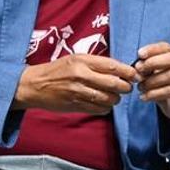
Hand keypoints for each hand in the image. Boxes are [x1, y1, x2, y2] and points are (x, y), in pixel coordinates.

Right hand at [14, 54, 137, 114]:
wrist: (34, 85)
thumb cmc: (57, 70)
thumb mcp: (76, 59)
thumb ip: (97, 63)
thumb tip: (121, 69)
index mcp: (83, 61)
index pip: (113, 66)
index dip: (128, 72)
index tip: (135, 75)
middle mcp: (81, 75)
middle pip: (114, 84)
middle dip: (126, 87)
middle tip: (127, 87)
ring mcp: (78, 92)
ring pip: (108, 98)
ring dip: (116, 99)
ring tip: (115, 96)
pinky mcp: (75, 105)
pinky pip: (99, 109)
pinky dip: (106, 108)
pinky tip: (103, 104)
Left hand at [134, 42, 169, 120]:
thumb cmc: (160, 83)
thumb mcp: (152, 73)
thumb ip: (145, 67)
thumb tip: (137, 67)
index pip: (165, 47)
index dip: (152, 49)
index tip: (139, 54)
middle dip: (153, 62)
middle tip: (139, 69)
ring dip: (151, 81)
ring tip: (139, 87)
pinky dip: (154, 94)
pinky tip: (144, 97)